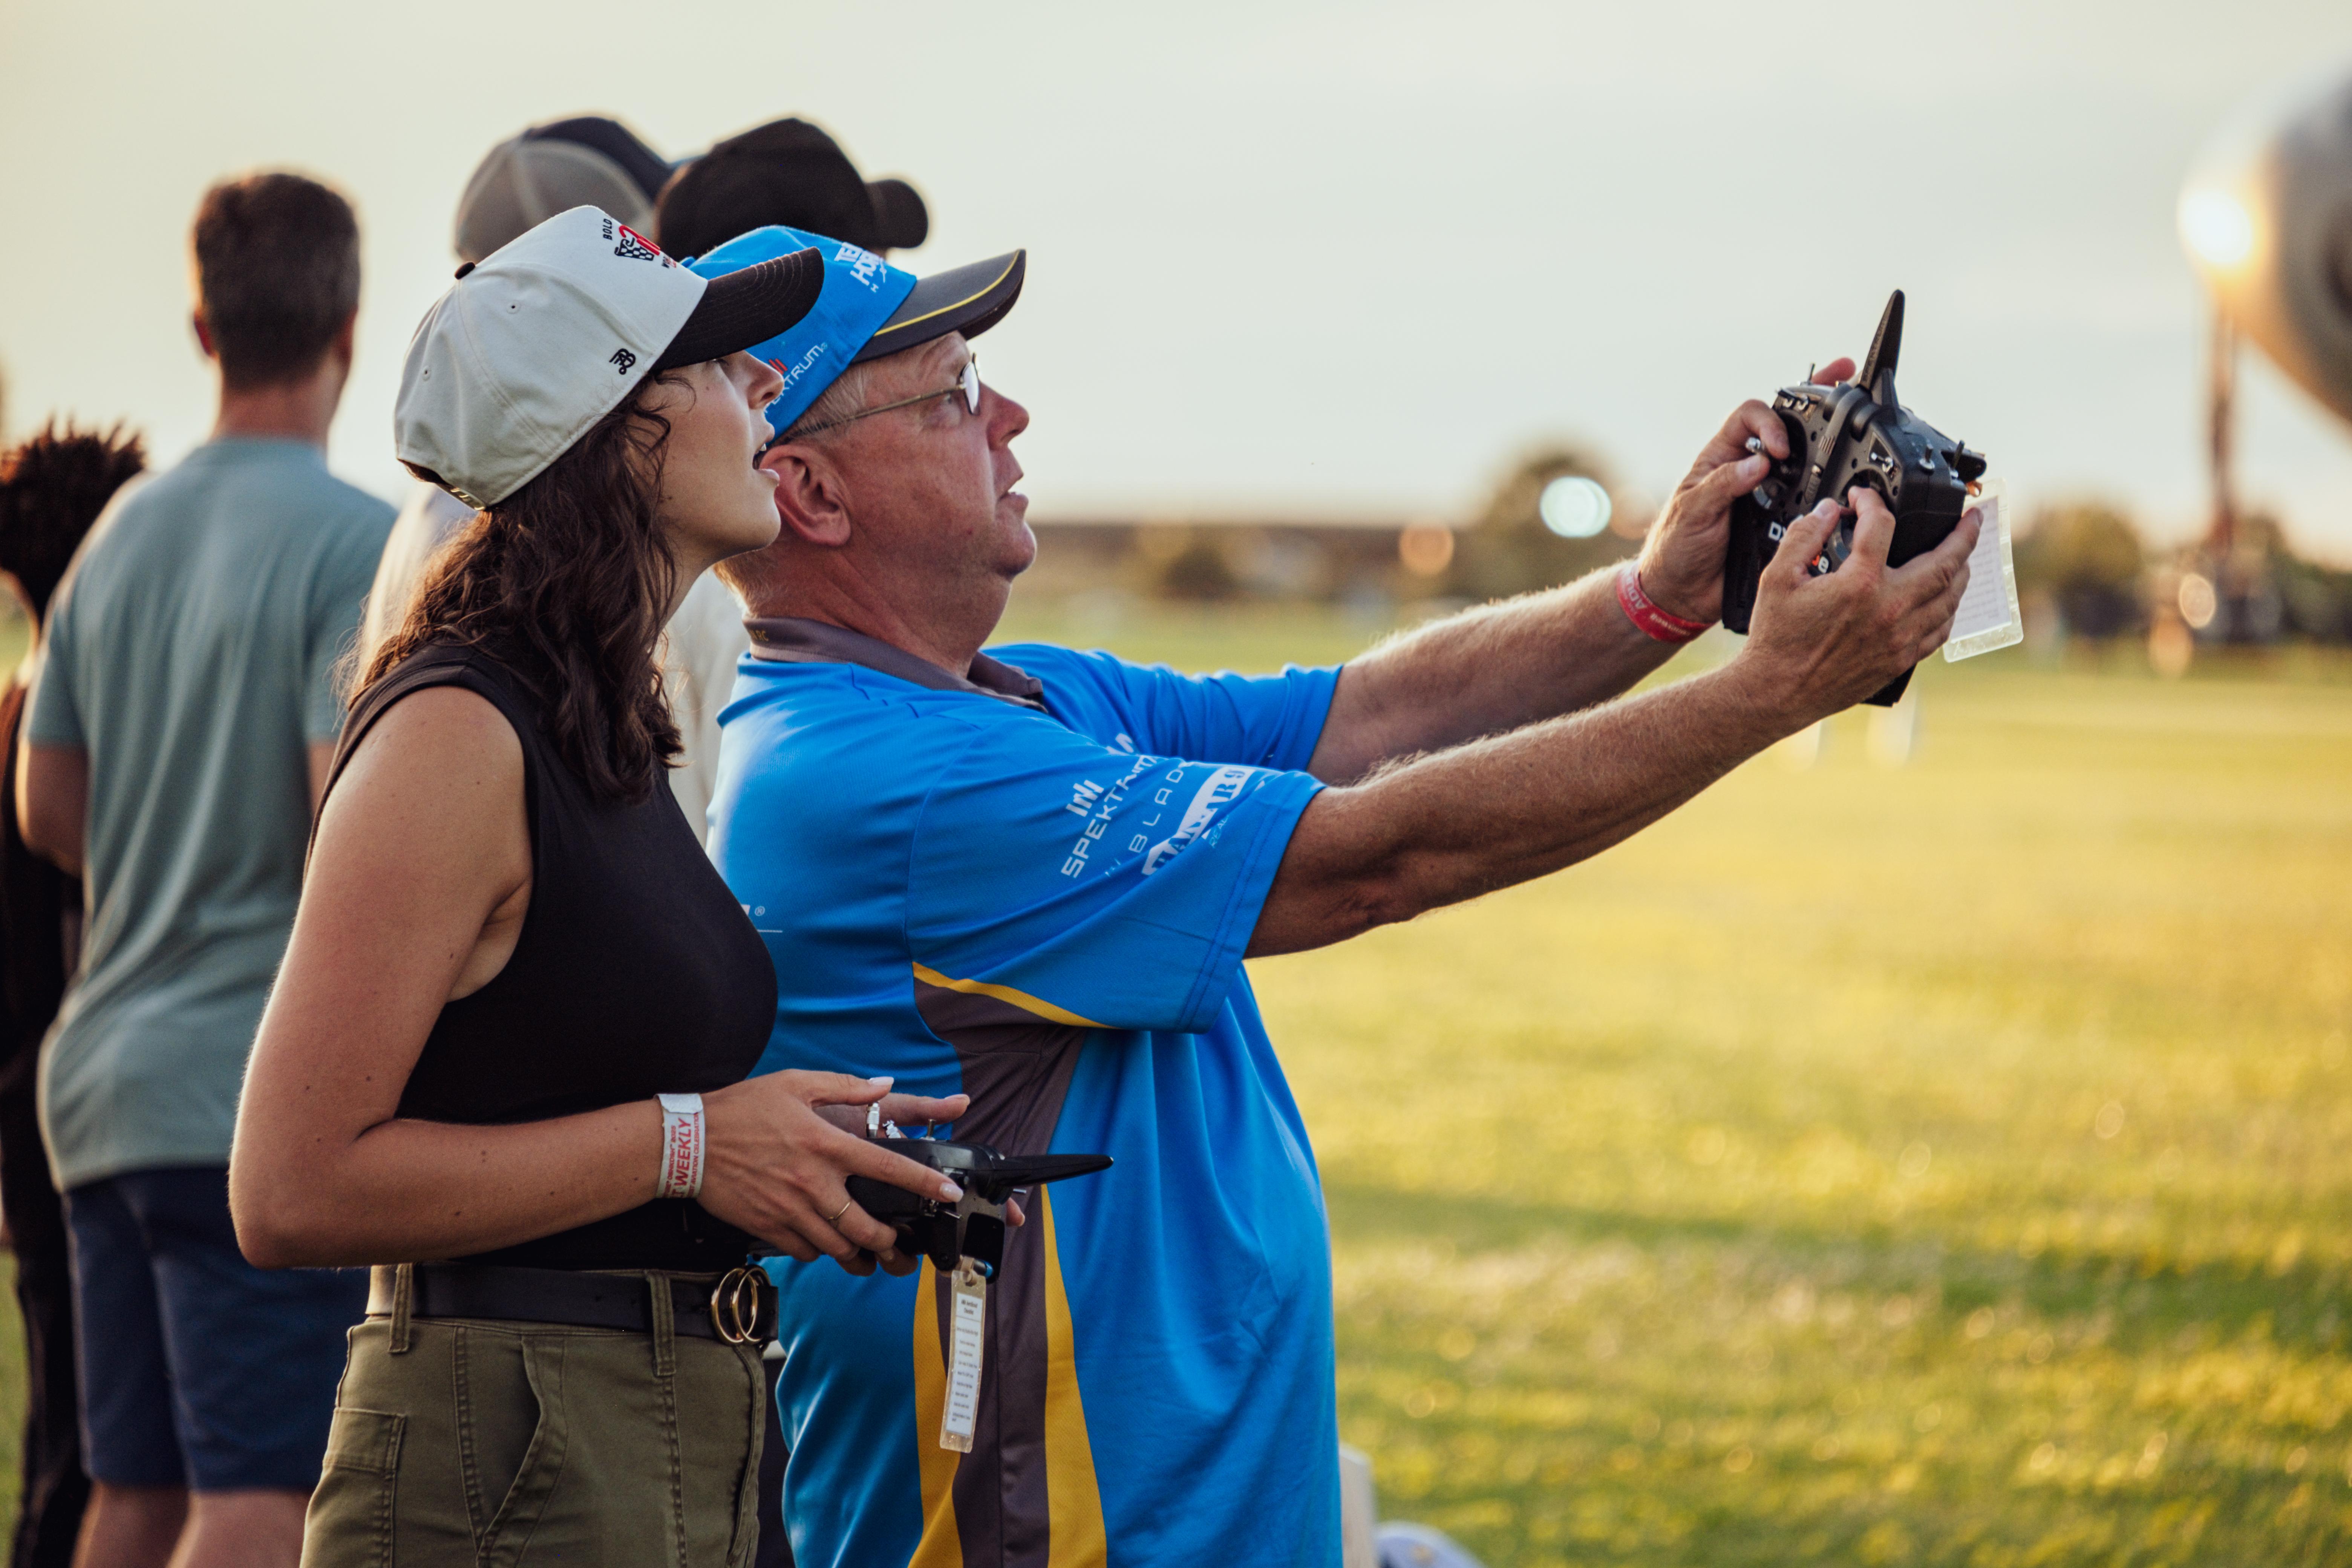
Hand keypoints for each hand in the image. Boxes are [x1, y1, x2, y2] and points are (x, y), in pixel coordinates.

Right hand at [696, 1072, 971, 1276]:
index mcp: (826, 1144)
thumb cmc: (742, 1108)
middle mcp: (813, 1182)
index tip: (949, 1195)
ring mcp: (790, 1210)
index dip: (924, 1185)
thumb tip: (886, 1084)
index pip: (887, 1167)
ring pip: (837, 1248)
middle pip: (866, 1227)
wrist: (688, 1142)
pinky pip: (804, 1252)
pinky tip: (823, 1243)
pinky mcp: (768, 1227)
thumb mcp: (795, 1084)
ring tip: (869, 1254)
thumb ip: (846, 1087)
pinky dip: (819, 1252)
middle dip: (890, 1242)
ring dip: (858, 1254)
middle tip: (899, 1243)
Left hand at [1637, 356, 1856, 622]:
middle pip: (1785, 424)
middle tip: (1844, 375)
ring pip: (1802, 459)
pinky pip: (1807, 498)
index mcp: (1720, 458)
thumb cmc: (1674, 549)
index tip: (1780, 449)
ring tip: (1854, 423)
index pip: (1748, 416)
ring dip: (1826, 442)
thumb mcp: (1691, 512)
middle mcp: (1746, 469)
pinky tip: (1844, 484)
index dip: (1769, 422)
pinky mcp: (1780, 519)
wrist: (1681, 595)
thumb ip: (1722, 486)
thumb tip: (1758, 463)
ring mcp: (1766, 493)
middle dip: (1814, 399)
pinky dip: (1826, 488)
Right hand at [1734, 486, 1976, 722]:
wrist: (1777, 692)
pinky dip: (1949, 609)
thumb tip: (1828, 511)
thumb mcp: (1777, 578)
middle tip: (1973, 518)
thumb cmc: (1776, 640)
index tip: (1863, 498)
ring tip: (1964, 554)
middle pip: (1945, 562)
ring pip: (1950, 597)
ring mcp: (1900, 637)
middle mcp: (1888, 609)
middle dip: (1965, 534)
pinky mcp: (1901, 660)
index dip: (1872, 502)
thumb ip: (1804, 537)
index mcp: (1859, 584)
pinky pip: (1940, 630)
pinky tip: (1947, 599)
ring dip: (1963, 570)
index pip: (1881, 525)